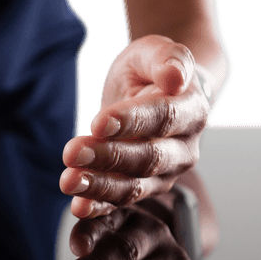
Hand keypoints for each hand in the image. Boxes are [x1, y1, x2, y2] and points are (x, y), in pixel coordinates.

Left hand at [60, 35, 210, 218]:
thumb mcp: (157, 52)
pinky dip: (99, 207)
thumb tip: (177, 77)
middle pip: (147, 158)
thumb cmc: (155, 69)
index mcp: (192, 111)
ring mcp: (166, 173)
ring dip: (99, 186)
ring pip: (134, 186)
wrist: (159, 89)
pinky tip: (77, 207)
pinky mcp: (143, 187)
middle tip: (71, 152)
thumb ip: (169, 60)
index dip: (131, 122)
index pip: (163, 118)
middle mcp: (184, 148)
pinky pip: (121, 202)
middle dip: (108, 157)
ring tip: (68, 181)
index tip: (97, 123)